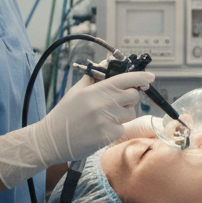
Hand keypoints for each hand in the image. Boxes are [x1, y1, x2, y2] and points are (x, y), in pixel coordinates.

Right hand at [0, 71, 152, 187]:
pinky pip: (122, 128)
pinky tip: (102, 129)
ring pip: (130, 114)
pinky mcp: (108, 136)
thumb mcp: (77, 91)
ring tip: (106, 117)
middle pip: (133, 96)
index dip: (140, 77)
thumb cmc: (64, 114)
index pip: (124, 79)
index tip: (149, 77)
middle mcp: (102, 103)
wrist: (51, 139)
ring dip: (123, 115)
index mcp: (95, 90)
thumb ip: (94, 77)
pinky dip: (116, 128)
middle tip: (120, 101)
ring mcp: (106, 120)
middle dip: (131, 98)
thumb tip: (108, 63)